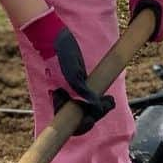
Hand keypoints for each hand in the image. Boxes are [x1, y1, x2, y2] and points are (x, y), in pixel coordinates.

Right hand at [20, 8, 114, 134]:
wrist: (53, 36)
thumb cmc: (60, 54)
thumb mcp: (73, 73)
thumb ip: (82, 91)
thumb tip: (93, 106)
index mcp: (58, 99)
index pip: (69, 123)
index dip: (83, 125)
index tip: (92, 120)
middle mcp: (63, 98)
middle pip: (80, 117)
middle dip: (95, 115)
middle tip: (109, 104)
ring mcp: (70, 92)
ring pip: (86, 108)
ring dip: (99, 108)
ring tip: (109, 101)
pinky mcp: (77, 85)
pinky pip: (88, 99)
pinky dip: (97, 100)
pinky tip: (106, 98)